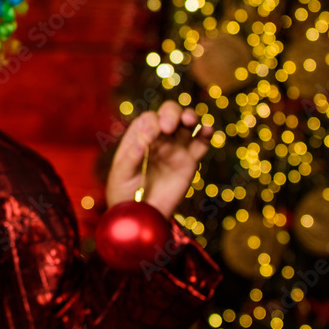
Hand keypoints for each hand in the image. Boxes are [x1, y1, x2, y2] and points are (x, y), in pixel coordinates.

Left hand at [105, 101, 212, 217]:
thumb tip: (144, 138)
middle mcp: (159, 137)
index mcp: (139, 135)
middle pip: (170, 114)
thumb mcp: (121, 174)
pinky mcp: (190, 161)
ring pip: (187, 124)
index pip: (149, 119)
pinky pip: (201, 143)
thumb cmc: (124, 191)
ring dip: (190, 116)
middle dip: (171, 113)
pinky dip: (206, 134)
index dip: (152, 123)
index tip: (151, 136)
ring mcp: (176, 147)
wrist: (140, 214)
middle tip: (168, 126)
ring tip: (189, 120)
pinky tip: (207, 130)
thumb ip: (132, 156)